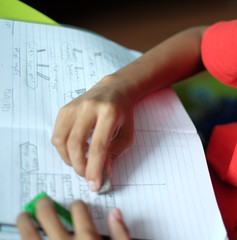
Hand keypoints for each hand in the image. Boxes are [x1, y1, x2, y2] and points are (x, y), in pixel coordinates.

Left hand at [16, 197, 129, 239]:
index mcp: (88, 239)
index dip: (77, 205)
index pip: (78, 211)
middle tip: (43, 203)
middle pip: (49, 216)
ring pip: (30, 234)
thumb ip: (121, 232)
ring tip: (24, 216)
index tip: (76, 206)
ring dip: (25, 222)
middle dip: (44, 206)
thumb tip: (115, 214)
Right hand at [51, 75, 134, 190]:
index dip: (94, 168)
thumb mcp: (126, 135)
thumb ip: (114, 155)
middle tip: (86, 176)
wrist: (115, 90)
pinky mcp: (64, 109)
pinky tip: (74, 152)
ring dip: (69, 159)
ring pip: (61, 140)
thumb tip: (101, 176)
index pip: (98, 146)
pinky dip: (63, 149)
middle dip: (79, 166)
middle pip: (76, 144)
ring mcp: (74, 106)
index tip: (94, 185)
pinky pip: (57, 134)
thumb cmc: (123, 115)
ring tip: (81, 164)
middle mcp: (89, 107)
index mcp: (109, 113)